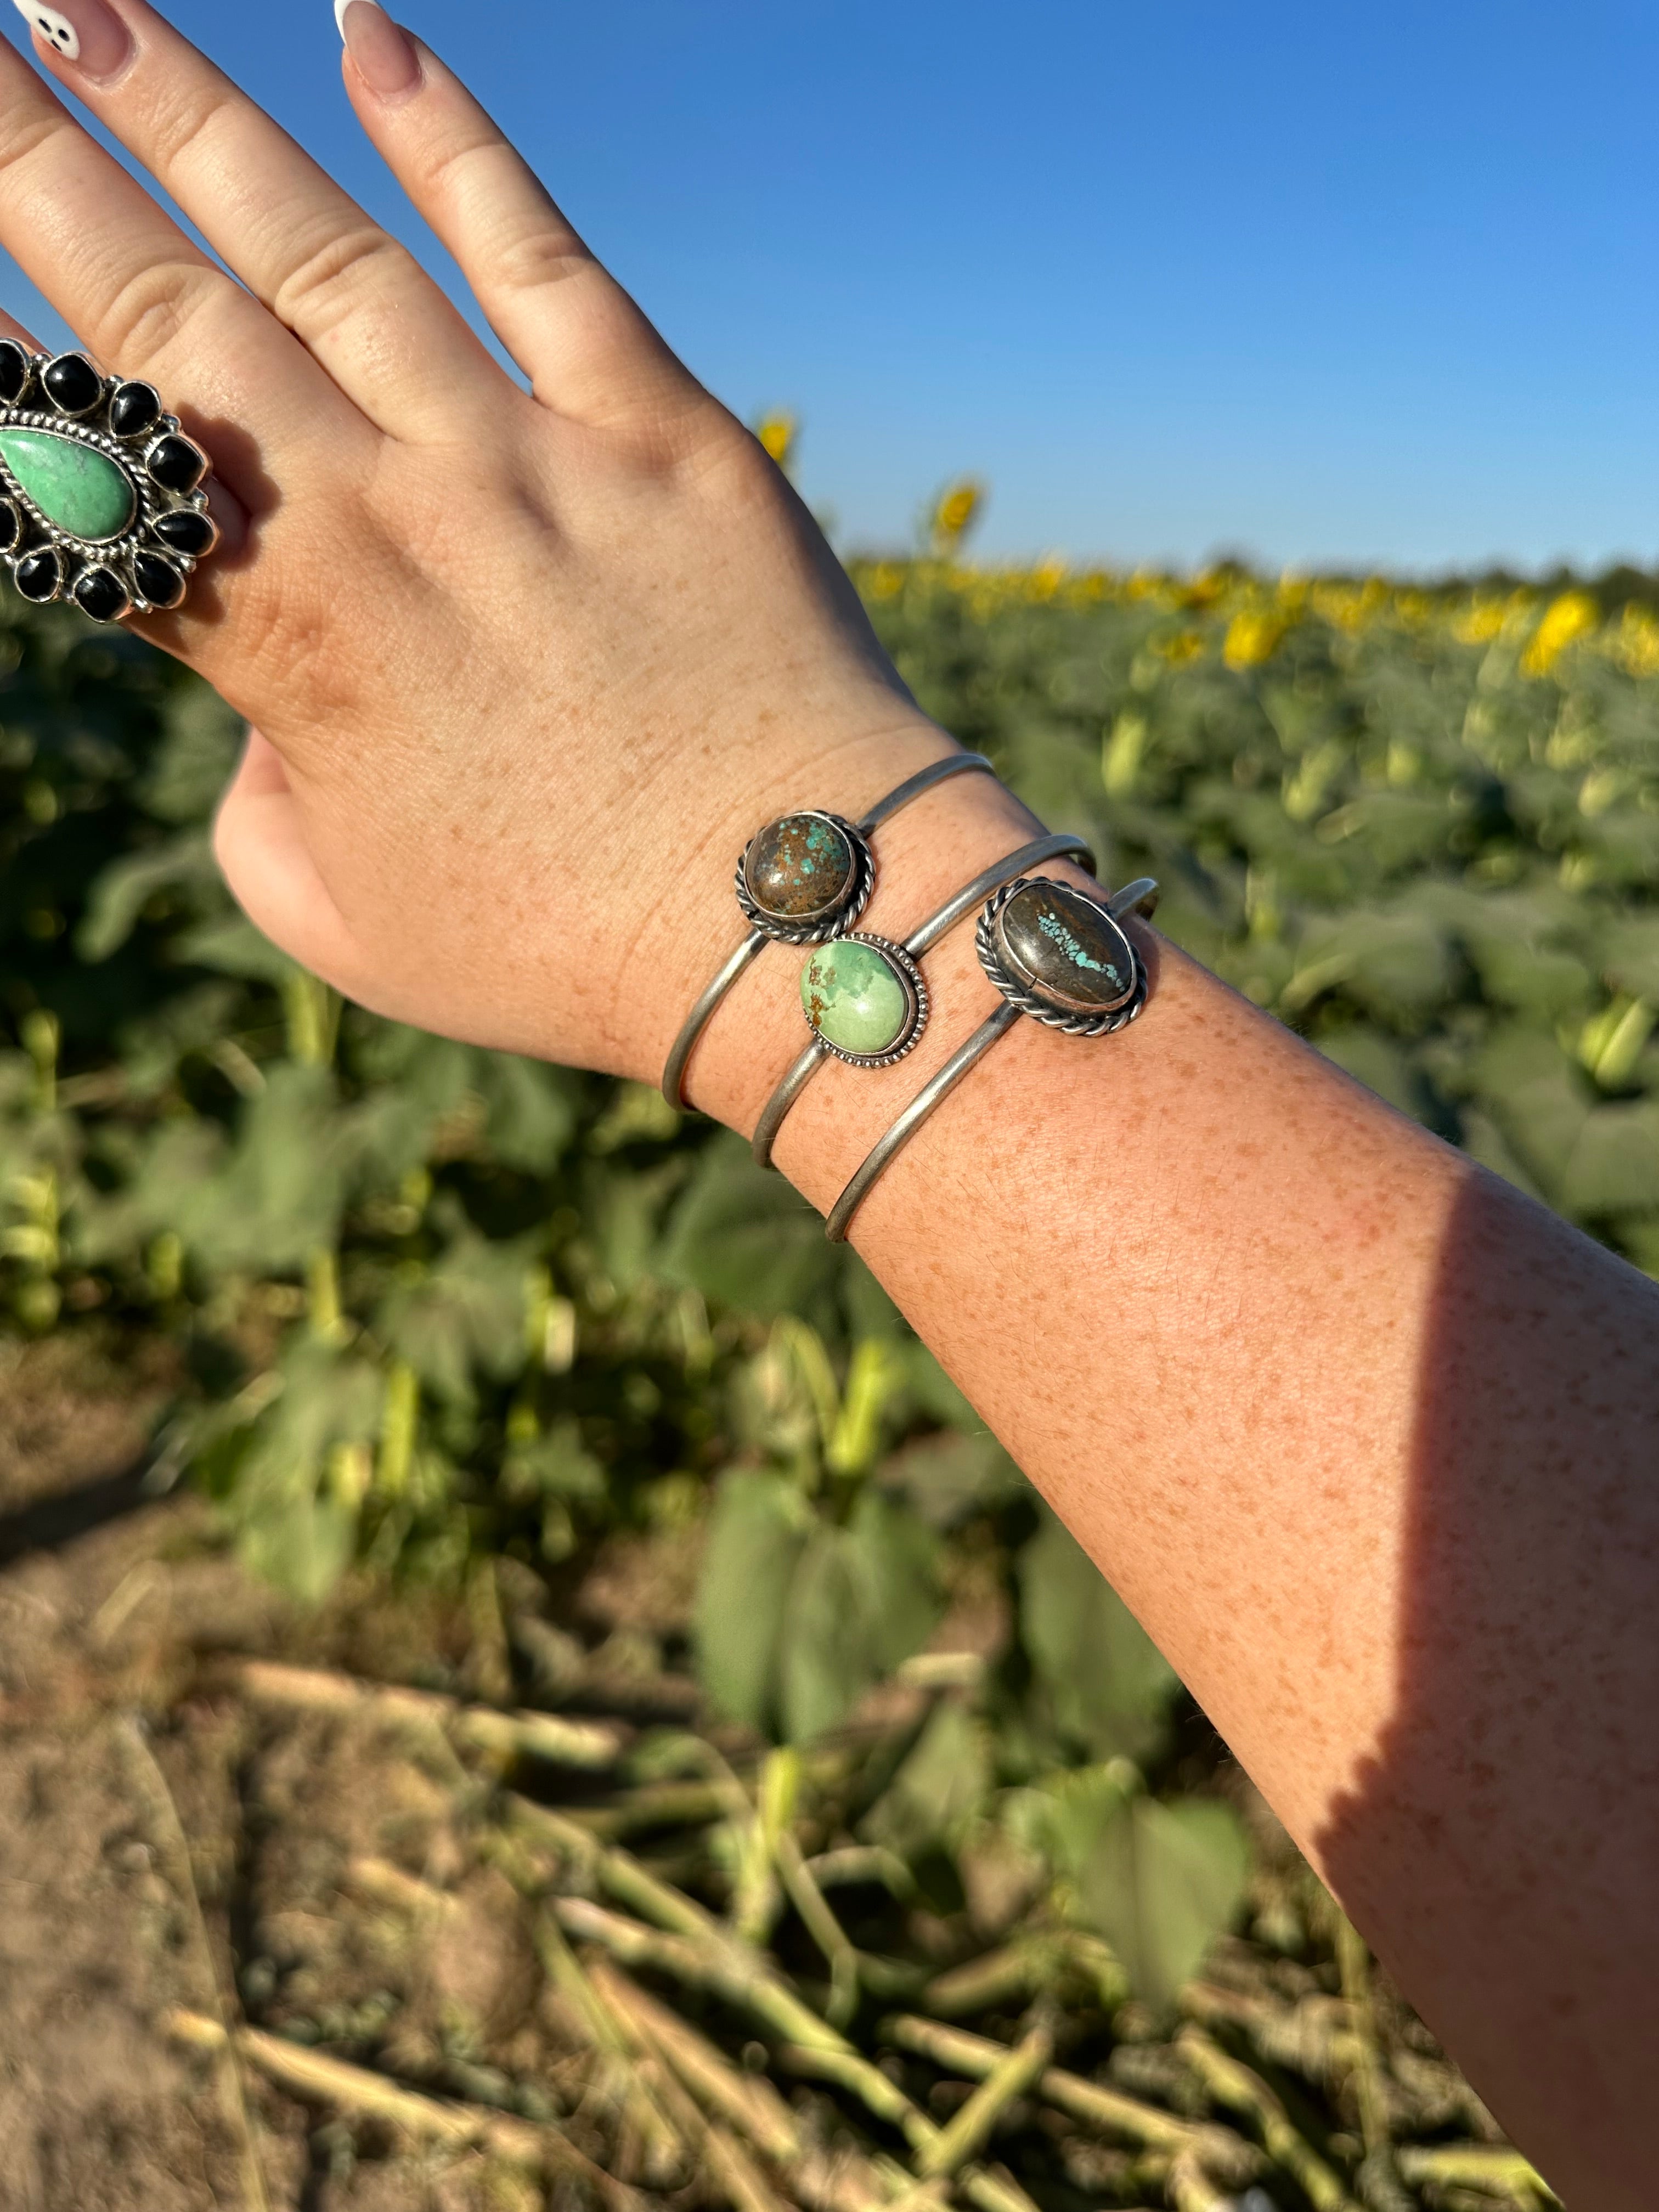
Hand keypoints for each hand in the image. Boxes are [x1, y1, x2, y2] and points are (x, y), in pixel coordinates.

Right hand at [0, 0, 962, 1090]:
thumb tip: (268, 718)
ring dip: (189, 113)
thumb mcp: (351, 921)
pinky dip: (456, 144)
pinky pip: (542, 257)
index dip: (1, 381)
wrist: (793, 928)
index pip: (90, 475)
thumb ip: (261, 804)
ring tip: (80, 1)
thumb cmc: (567, 949)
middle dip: (34, 164)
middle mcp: (378, 523)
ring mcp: (523, 461)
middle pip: (165, 314)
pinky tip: (369, 36)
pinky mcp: (661, 433)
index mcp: (281, 649)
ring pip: (322, 251)